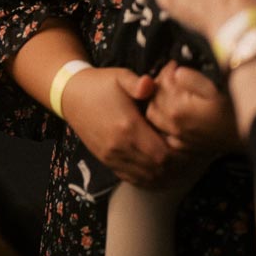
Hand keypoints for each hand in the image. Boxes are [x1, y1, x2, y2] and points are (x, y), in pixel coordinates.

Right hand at [60, 65, 182, 187]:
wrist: (70, 95)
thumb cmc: (100, 84)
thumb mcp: (120, 76)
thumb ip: (138, 83)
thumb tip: (150, 84)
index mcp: (128, 127)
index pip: (163, 154)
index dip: (178, 153)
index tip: (183, 141)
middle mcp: (120, 146)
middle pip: (158, 170)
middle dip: (175, 165)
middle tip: (184, 152)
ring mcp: (112, 156)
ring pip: (146, 178)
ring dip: (163, 173)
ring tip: (174, 162)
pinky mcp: (106, 160)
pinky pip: (131, 179)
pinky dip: (147, 179)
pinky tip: (157, 170)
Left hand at [145, 59, 238, 155]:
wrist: (250, 132)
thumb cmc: (234, 109)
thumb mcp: (215, 88)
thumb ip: (191, 78)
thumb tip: (175, 72)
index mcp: (177, 109)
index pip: (160, 84)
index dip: (166, 71)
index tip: (175, 65)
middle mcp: (173, 125)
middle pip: (152, 100)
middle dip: (160, 86)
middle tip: (172, 77)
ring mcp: (177, 138)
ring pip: (154, 116)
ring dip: (158, 102)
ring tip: (172, 93)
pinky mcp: (183, 146)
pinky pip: (164, 133)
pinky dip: (164, 122)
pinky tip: (175, 114)